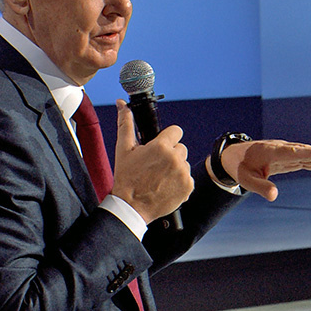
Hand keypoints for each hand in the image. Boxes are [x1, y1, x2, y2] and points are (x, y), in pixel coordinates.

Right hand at [112, 100, 193, 223]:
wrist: (131, 207)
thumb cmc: (126, 177)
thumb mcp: (123, 149)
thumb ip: (126, 124)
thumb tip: (122, 104)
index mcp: (161, 146)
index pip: (176, 131)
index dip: (167, 138)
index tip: (159, 147)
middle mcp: (175, 158)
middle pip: (180, 147)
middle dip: (170, 154)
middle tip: (156, 165)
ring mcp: (183, 173)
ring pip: (184, 162)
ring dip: (175, 168)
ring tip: (160, 177)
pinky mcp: (188, 186)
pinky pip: (188, 177)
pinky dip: (180, 181)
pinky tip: (166, 186)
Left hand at [217, 140, 310, 200]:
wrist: (236, 154)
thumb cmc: (240, 167)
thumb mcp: (246, 179)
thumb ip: (260, 187)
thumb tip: (275, 196)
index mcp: (272, 152)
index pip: (295, 153)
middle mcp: (283, 149)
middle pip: (307, 151)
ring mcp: (287, 152)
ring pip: (309, 154)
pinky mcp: (290, 157)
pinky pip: (306, 159)